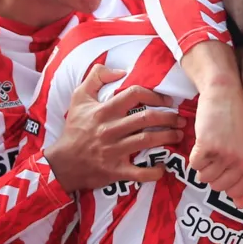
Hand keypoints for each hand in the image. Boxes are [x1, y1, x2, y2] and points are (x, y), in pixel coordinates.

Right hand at [44, 64, 184, 192]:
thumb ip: (96, 77)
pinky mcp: (116, 171)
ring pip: (147, 141)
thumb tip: (121, 70)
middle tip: (180, 119)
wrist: (62, 163)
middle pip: (147, 118)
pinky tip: (163, 167)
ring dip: (168, 137)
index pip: (134, 94)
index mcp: (104, 111)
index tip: (166, 100)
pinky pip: (139, 173)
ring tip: (178, 135)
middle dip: (169, 117)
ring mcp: (114, 151)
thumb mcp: (79, 98)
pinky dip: (154, 172)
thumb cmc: (75, 129)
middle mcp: (110, 129)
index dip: (155, 95)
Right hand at [190, 87, 242, 207]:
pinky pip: (195, 166)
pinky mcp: (208, 146)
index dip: (226, 182)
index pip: (236, 192)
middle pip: (218, 187)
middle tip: (217, 154)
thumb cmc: (237, 121)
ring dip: (204, 165)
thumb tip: (240, 205)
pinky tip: (204, 142)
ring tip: (212, 146)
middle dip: (213, 174)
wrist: (225, 95)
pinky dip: (195, 156)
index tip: (224, 168)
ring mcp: (227, 155)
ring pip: (205, 178)